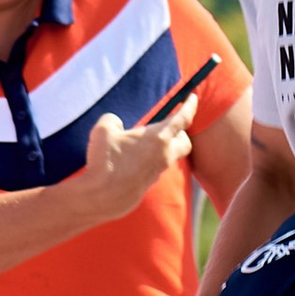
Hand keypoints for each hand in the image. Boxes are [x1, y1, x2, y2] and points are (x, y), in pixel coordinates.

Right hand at [77, 108, 194, 223]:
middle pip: (185, 142)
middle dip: (181, 133)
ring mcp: (157, 172)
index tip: (193, 98)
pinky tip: (131, 162)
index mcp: (158, 138)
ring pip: (169, 158)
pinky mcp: (148, 185)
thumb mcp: (103, 130)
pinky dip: (148, 163)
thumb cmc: (105, 161)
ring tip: (143, 144)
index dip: (190, 106)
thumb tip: (117, 124)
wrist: (101, 197)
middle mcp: (163, 155)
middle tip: (169, 127)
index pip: (183, 119)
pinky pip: (154, 170)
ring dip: (163, 149)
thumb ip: (112, 120)